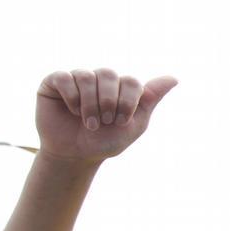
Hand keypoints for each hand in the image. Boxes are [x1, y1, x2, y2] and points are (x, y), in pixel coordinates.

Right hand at [35, 68, 177, 162]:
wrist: (75, 156)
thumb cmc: (105, 141)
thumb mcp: (134, 124)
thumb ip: (150, 99)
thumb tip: (174, 78)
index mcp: (120, 87)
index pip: (131, 82)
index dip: (127, 102)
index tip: (120, 122)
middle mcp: (100, 79)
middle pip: (109, 74)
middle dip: (108, 102)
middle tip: (104, 122)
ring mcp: (78, 78)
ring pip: (87, 76)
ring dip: (89, 104)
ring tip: (88, 122)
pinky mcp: (55, 82)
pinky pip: (64, 77)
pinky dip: (71, 97)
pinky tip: (72, 111)